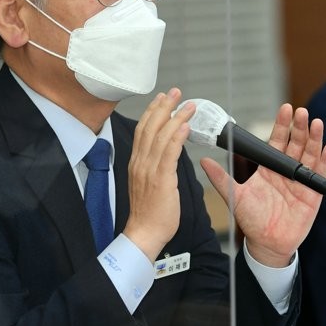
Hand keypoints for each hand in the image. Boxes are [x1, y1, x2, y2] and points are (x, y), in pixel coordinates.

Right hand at [122, 89, 194, 261]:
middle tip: (176, 92)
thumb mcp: (149, 184)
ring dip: (175, 117)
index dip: (153, 112)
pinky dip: (177, 136)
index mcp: (137, 163)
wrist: (144, 234)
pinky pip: (169, 153)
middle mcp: (140, 163)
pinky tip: (186, 125)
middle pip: (150, 127)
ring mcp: (149, 170)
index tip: (163, 98)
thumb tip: (167, 155)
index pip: (143, 130)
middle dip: (164, 107)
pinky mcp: (160, 179)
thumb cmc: (150, 214)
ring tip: (188, 105)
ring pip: (161, 136)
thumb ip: (156, 167)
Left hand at [200, 104, 325, 267]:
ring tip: (316, 123)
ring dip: (314, 139)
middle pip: (296, 144)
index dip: (282, 125)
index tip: (285, 110)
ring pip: (310, 155)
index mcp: (269, 168)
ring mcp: (301, 181)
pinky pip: (321, 174)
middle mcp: (286, 171)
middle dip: (299, 127)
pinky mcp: (313, 194)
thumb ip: (221, 178)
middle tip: (301, 112)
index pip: (277, 141)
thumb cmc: (252, 220)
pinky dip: (325, 160)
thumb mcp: (234, 197)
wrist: (266, 244)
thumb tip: (205, 161)